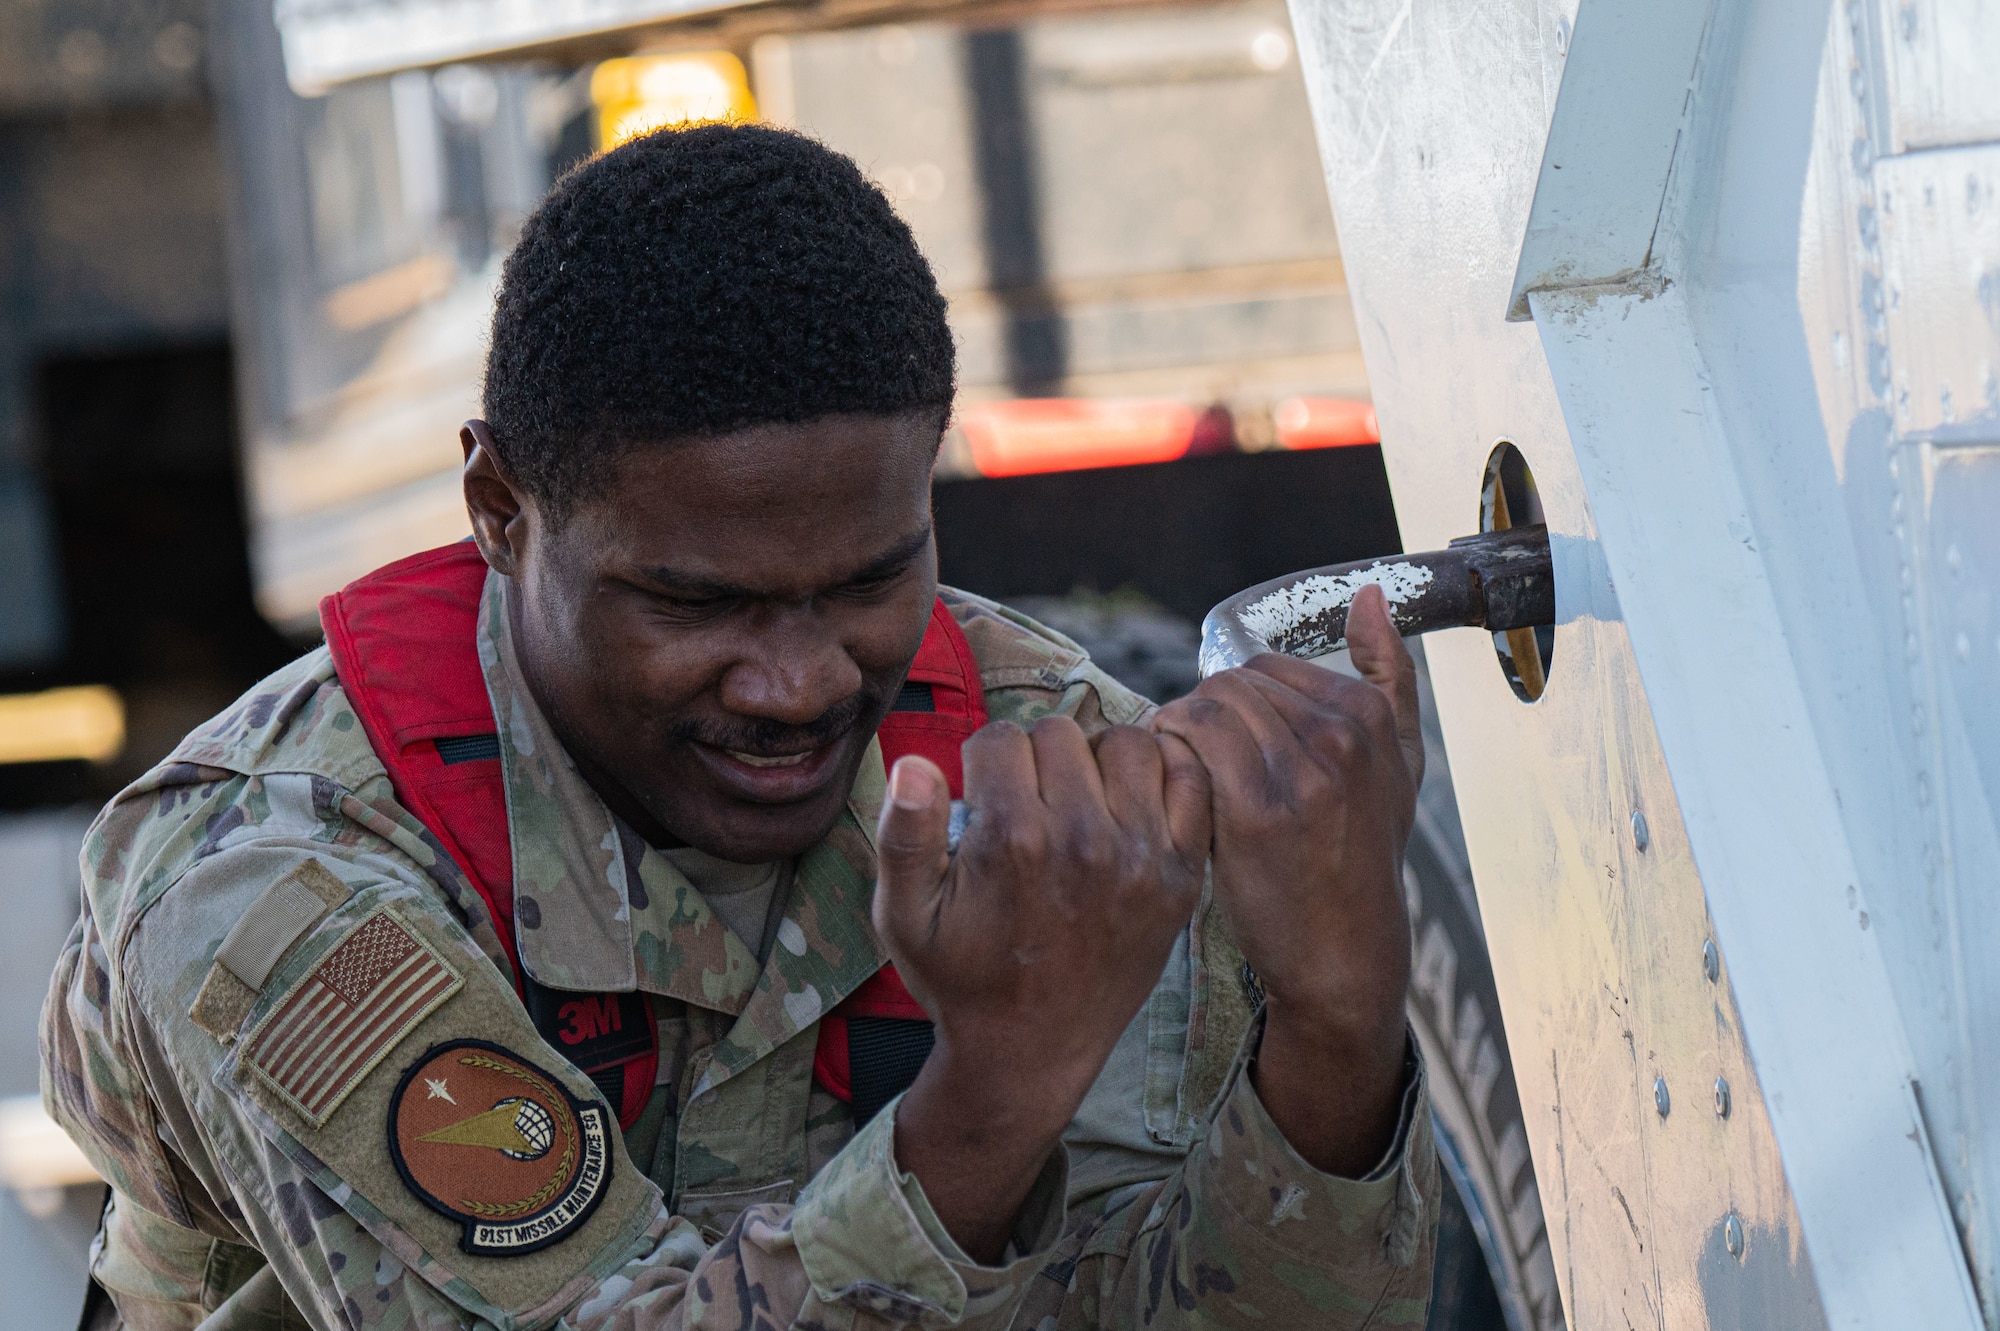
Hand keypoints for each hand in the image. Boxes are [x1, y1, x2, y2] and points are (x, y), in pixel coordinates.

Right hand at [873, 718, 1210, 1259]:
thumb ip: (903, 835)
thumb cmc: (961, 979)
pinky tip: (1129, 798)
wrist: (1030, 1053)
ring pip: (1125, 742)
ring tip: (1077, 798)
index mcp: (1014, 840)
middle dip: (1036, 759)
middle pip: (1061, 733)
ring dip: (1097, 760)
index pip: (1000, 739)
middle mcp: (1084, 839)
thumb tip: (911, 762)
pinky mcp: (1182, 872)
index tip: (985, 799)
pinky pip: (1189, 778)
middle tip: (1028, 803)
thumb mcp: (905, 916)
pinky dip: (1163, 772)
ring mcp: (1142, 854)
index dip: (983, 764)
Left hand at [1151, 583, 1421, 1175]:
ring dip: (1178, 732)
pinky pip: (1189, 741)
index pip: (1263, 666)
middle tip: (1189, 758)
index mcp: (1366, 715)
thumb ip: (1387, 674)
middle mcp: (1339, 735)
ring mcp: (1300, 772)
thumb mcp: (1398, 763)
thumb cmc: (1360, 855)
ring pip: (1206, 705)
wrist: (1345, 950)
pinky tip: (1169, 786)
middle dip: (1202, 714)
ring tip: (1177, 770)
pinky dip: (1168, 754)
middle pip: (1229, 682)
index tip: (1222, 743)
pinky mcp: (1257, 810)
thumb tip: (1365, 595)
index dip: (1231, 703)